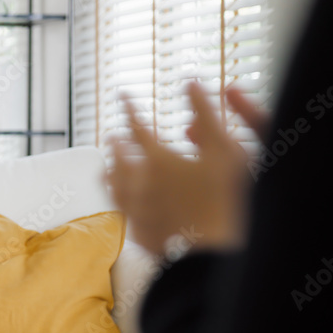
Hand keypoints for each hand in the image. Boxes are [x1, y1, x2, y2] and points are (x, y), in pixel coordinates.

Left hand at [106, 82, 266, 254]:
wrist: (217, 251)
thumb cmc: (227, 198)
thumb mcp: (225, 149)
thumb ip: (206, 114)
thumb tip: (190, 82)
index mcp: (158, 160)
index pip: (136, 126)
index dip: (129, 108)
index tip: (122, 96)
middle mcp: (140, 184)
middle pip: (119, 158)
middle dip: (116, 143)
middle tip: (112, 135)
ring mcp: (138, 211)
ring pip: (114, 188)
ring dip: (110, 173)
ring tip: (106, 169)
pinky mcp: (142, 234)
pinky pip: (123, 213)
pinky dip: (120, 202)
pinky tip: (123, 204)